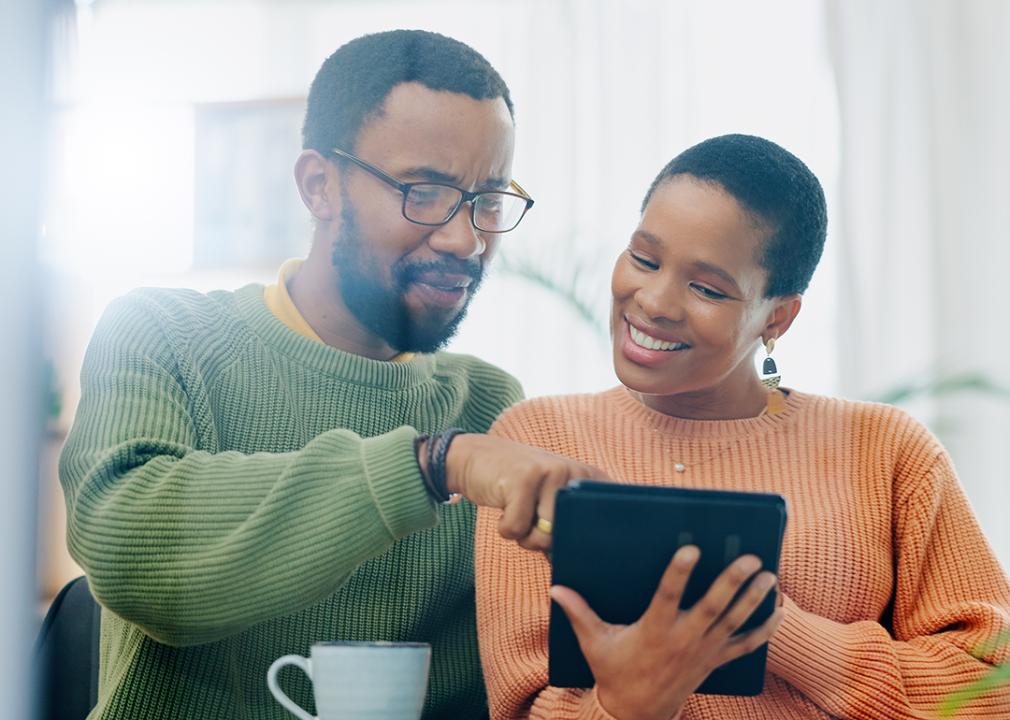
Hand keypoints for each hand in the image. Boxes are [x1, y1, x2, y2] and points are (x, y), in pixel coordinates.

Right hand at [443, 434, 609, 551]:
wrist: (477, 458)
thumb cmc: (519, 489)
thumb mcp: (552, 500)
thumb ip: (570, 524)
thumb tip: (582, 568)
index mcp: (590, 479)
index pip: (605, 522)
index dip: (589, 545)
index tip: (568, 542)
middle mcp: (576, 474)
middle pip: (568, 537)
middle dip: (545, 542)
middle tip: (532, 521)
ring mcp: (551, 473)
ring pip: (543, 536)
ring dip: (524, 536)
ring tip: (517, 510)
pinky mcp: (524, 478)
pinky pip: (516, 529)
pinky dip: (505, 528)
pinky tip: (503, 504)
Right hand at [551, 547, 784, 719]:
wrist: (637, 714)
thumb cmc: (614, 672)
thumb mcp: (594, 642)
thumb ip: (578, 612)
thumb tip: (555, 588)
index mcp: (653, 630)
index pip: (668, 596)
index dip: (679, 572)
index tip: (690, 549)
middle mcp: (683, 639)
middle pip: (712, 607)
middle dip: (732, 583)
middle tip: (749, 559)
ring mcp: (703, 651)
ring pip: (734, 622)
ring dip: (753, 599)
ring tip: (769, 575)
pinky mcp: (714, 661)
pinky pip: (745, 645)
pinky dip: (764, 629)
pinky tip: (779, 610)